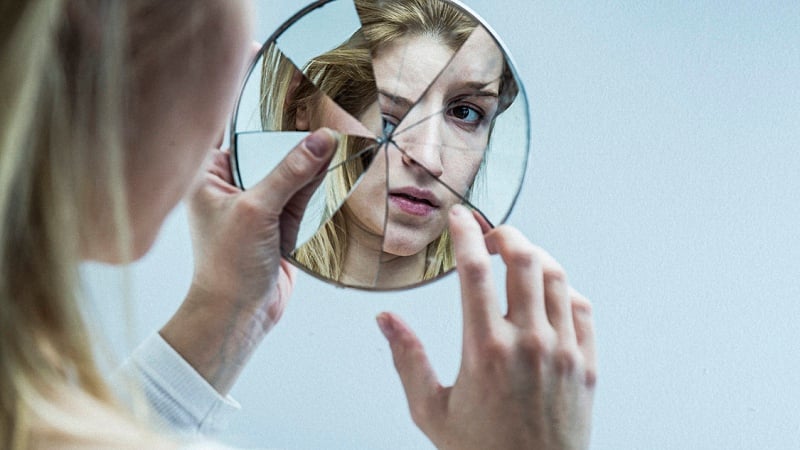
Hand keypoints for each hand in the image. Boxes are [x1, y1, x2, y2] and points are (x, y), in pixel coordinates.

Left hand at [161, 129, 337, 393]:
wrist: (239, 315)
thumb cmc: (228, 266)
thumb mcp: (257, 210)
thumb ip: (289, 173)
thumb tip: (322, 139)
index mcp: (208, 178)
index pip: (240, 136)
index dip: (268, 120)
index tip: (299, 100)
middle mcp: (231, 188)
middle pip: (270, 153)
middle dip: (297, 143)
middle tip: (327, 120)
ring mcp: (257, 207)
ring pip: (290, 176)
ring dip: (312, 167)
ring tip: (341, 142)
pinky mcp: (278, 225)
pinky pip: (301, 199)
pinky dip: (318, 190)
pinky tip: (338, 172)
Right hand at [377, 205, 595, 449]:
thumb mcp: (431, 410)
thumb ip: (407, 360)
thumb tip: (385, 320)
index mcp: (484, 350)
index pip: (474, 270)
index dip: (464, 233)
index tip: (458, 217)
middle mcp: (528, 343)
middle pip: (524, 259)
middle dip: (505, 234)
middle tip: (490, 235)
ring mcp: (564, 351)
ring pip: (557, 277)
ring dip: (535, 256)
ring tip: (517, 257)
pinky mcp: (587, 365)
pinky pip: (582, 308)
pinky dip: (564, 289)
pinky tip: (547, 293)